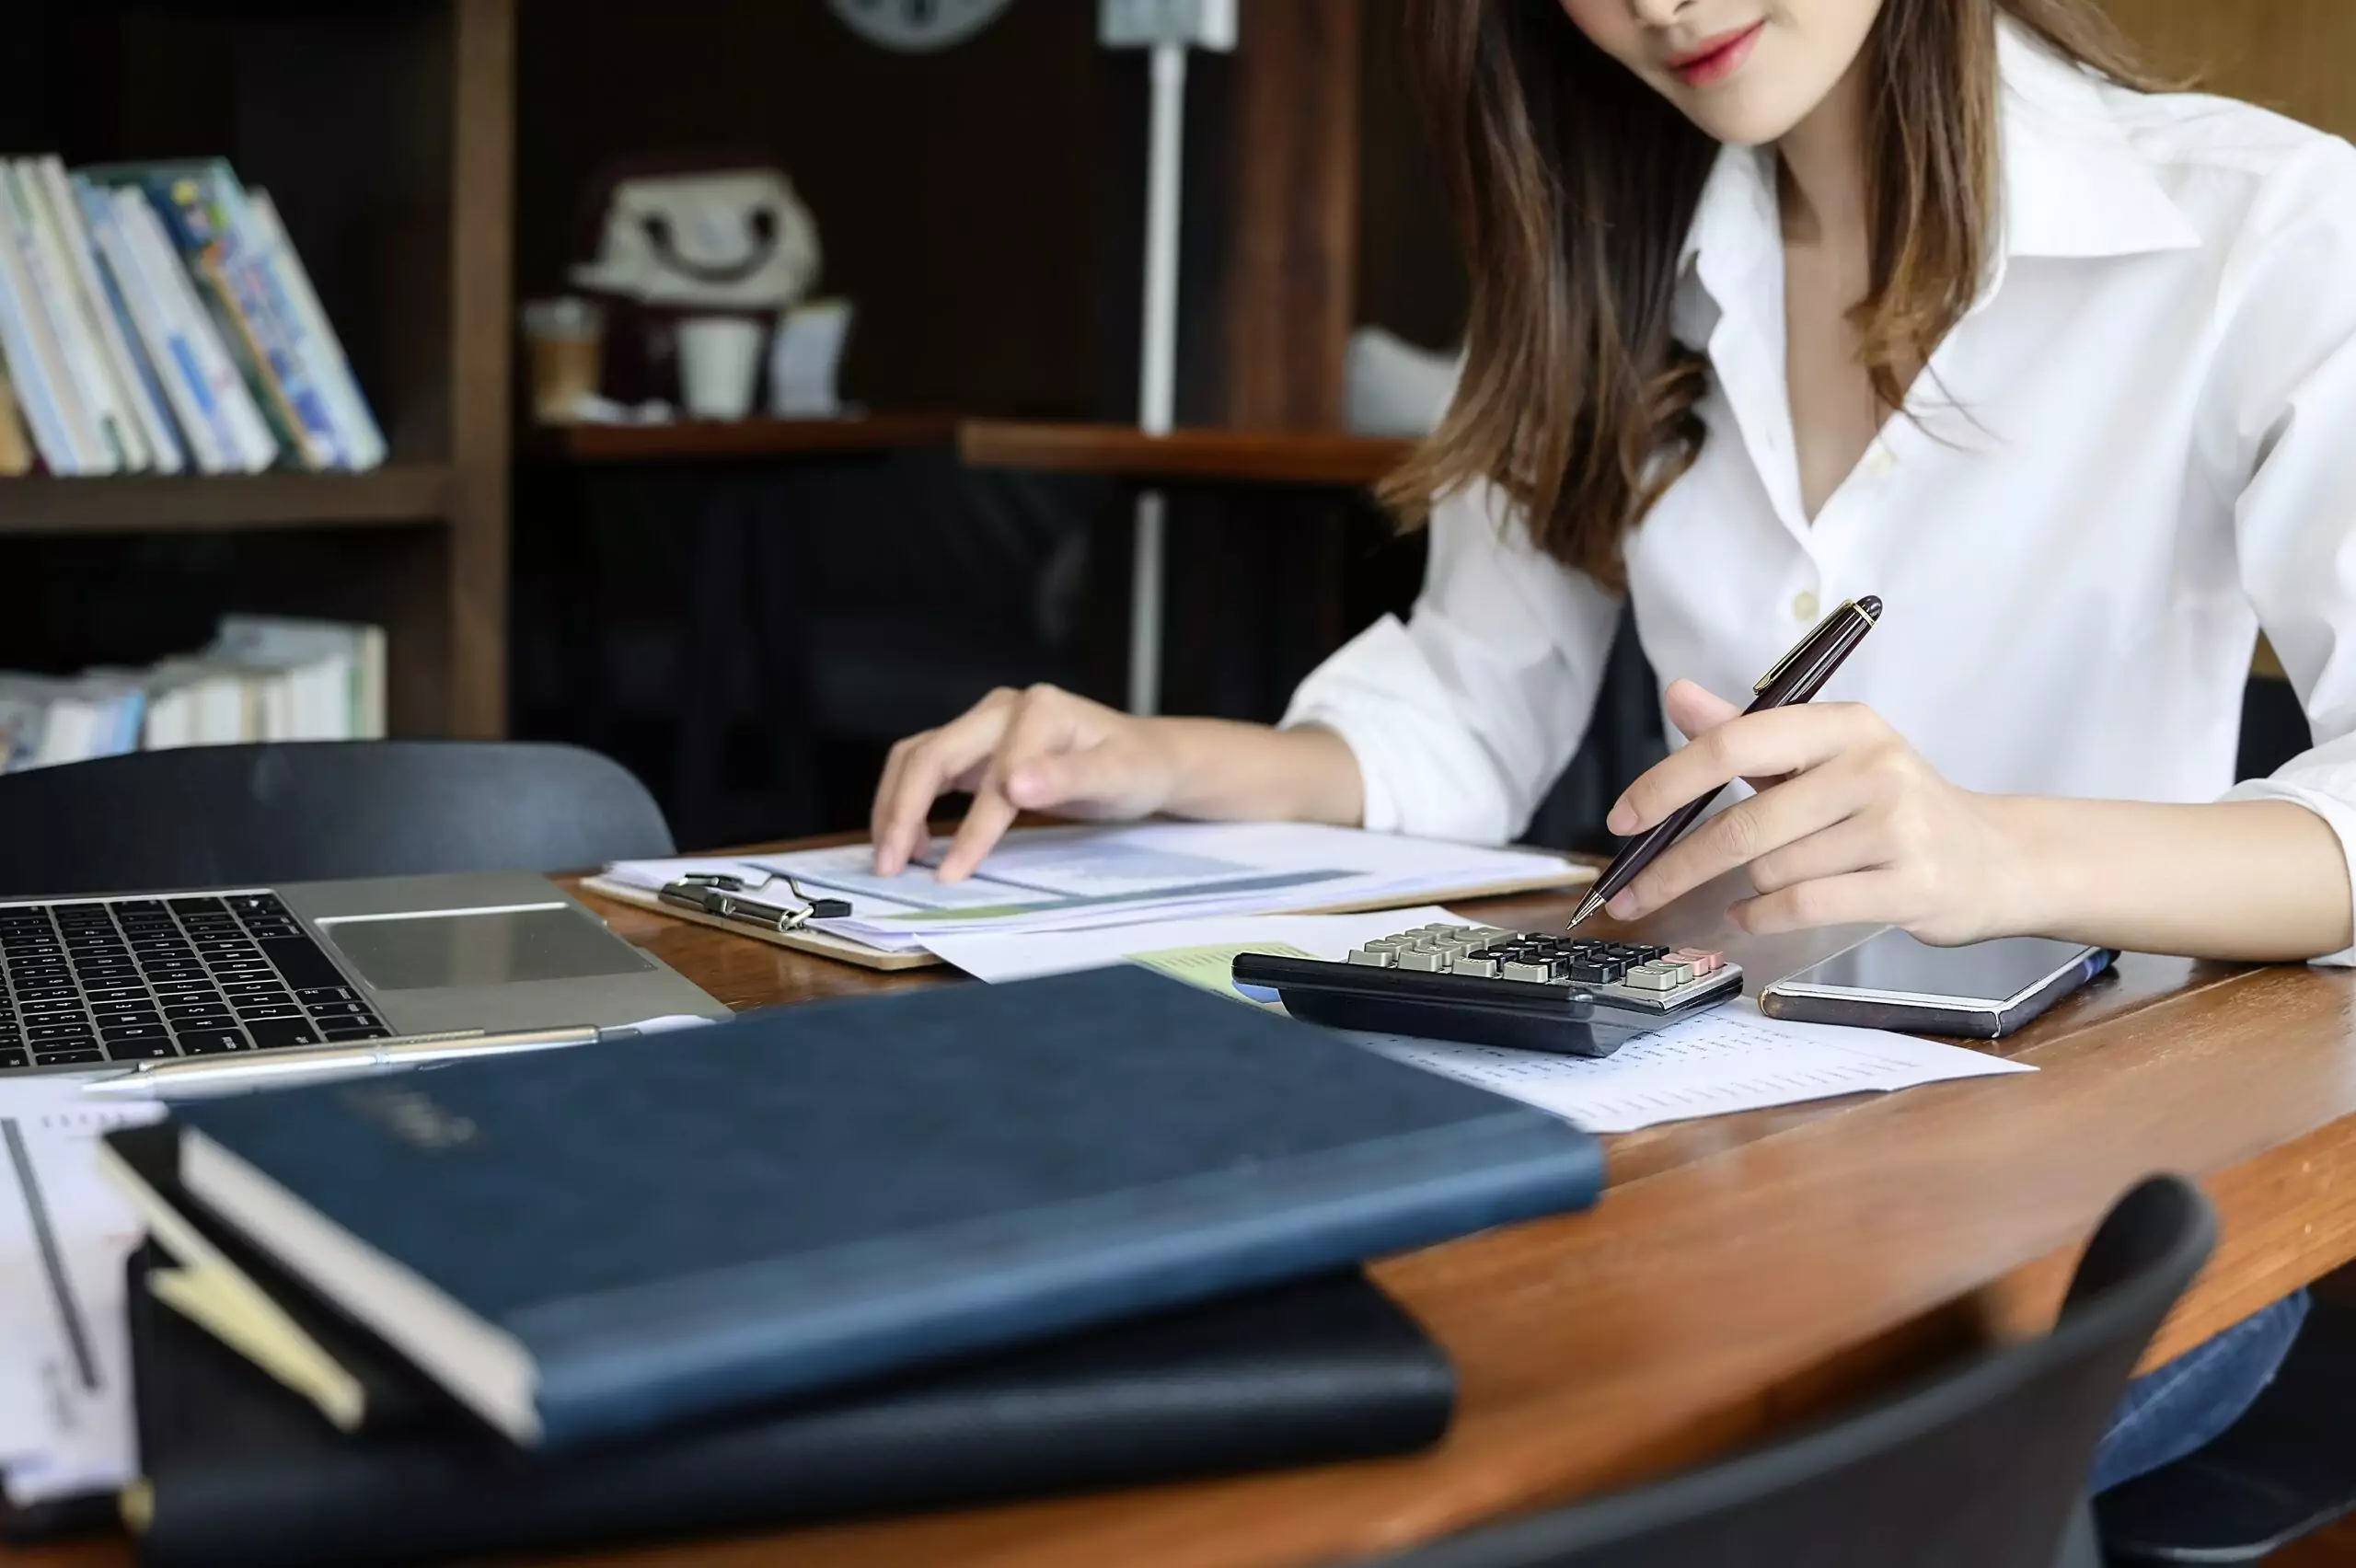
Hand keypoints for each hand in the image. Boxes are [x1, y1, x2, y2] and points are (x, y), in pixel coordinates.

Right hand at [870, 685, 1182, 881]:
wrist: (1147, 758)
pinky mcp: (976, 745)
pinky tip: (914, 840)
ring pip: (918, 757)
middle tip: (888, 867)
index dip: (969, 829)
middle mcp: (1002, 709)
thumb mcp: (1117, 778)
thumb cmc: (1137, 770)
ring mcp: (985, 724)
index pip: (990, 776)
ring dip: (895, 805)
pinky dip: (908, 801)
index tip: (949, 876)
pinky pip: (927, 767)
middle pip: (931, 754)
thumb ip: (1068, 779)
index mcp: (1038, 711)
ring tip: (892, 859)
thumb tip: (1014, 784)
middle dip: (902, 811)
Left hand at [1601, 680, 2031, 943]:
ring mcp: (1896, 826)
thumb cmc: (1894, 807)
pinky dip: (1762, 916)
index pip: (1735, 744)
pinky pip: (1803, 905)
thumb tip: (1678, 695)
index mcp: (1843, 725)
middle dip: (1675, 865)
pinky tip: (1751, 915)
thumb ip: (1747, 734)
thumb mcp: (1825, 759)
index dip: (1668, 783)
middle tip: (1631, 892)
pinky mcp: (1910, 884)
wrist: (1997, 858)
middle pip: (1744, 824)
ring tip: (1753, 890)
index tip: (1623, 819)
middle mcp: (1872, 767)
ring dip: (1743, 889)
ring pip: (1771, 870)